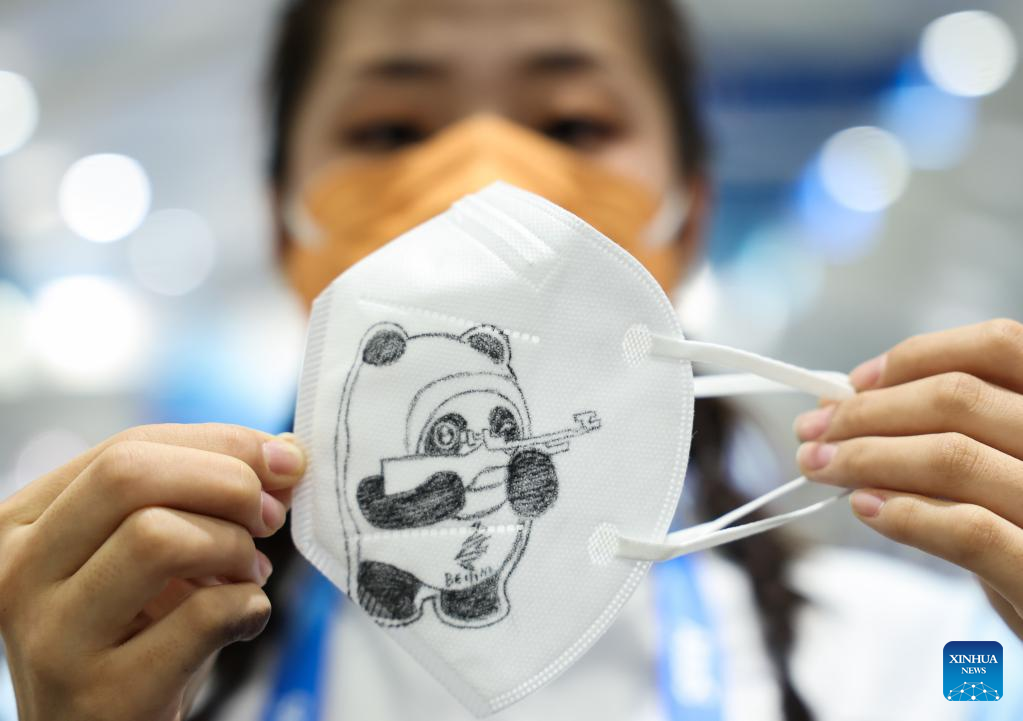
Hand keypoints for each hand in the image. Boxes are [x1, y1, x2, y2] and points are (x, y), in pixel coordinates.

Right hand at [0, 423, 305, 720]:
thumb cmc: (138, 636)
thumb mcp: (159, 554)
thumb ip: (208, 492)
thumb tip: (285, 451)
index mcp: (25, 523)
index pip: (128, 446)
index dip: (221, 444)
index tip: (281, 461)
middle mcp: (18, 573)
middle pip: (130, 474)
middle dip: (226, 483)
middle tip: (269, 517)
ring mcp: (50, 638)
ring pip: (156, 536)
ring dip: (232, 547)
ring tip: (247, 572)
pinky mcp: (99, 697)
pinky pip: (200, 617)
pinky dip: (246, 606)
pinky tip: (246, 618)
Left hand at [793, 319, 1022, 640]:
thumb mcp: (999, 469)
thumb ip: (945, 432)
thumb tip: (843, 403)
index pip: (999, 347)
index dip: (919, 357)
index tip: (857, 382)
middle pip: (958, 399)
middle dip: (866, 412)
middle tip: (813, 431)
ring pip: (953, 457)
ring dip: (866, 457)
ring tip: (820, 465)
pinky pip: (970, 531)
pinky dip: (906, 513)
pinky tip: (865, 507)